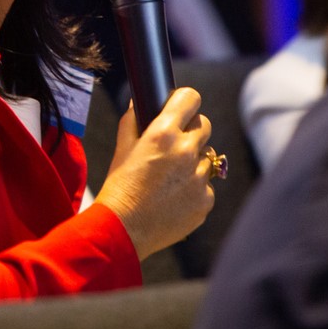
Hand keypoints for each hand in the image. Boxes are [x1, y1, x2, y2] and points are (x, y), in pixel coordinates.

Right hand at [94, 87, 215, 260]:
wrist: (124, 229)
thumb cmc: (119, 187)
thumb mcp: (122, 148)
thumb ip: (133, 120)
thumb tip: (140, 101)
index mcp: (163, 134)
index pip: (190, 98)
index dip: (185, 101)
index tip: (182, 107)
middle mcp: (186, 152)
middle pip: (204, 125)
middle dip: (191, 131)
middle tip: (175, 144)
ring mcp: (199, 177)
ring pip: (207, 157)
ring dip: (194, 161)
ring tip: (172, 177)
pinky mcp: (205, 200)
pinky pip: (206, 185)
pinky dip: (194, 188)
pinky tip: (174, 197)